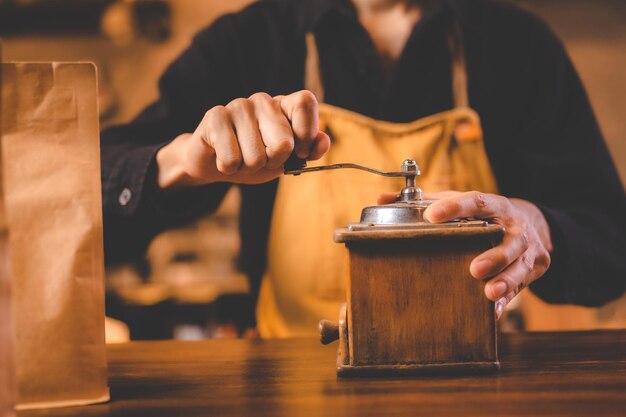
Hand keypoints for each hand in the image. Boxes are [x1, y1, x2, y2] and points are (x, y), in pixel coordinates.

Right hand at [156, 90, 329, 187]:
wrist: (217, 164)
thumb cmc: (255, 158)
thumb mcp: (285, 160)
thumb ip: (307, 151)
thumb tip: (323, 142)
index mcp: (284, 106)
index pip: (305, 102)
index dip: (306, 132)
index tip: (300, 152)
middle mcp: (264, 101)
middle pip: (283, 142)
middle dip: (273, 162)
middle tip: (262, 159)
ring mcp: (239, 105)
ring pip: (256, 156)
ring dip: (248, 167)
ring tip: (241, 158)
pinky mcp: (215, 116)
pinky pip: (231, 158)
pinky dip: (229, 167)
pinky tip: (224, 157)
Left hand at [379, 191, 552, 318]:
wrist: (532, 223)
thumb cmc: (485, 215)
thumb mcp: (461, 202)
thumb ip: (425, 201)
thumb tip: (382, 200)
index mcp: (495, 205)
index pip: (477, 202)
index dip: (455, 208)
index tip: (432, 216)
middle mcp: (515, 227)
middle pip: (509, 240)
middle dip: (494, 255)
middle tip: (473, 269)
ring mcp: (529, 250)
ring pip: (520, 267)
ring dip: (505, 281)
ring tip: (488, 292)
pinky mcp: (535, 269)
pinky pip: (521, 288)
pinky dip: (507, 301)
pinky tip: (493, 311)